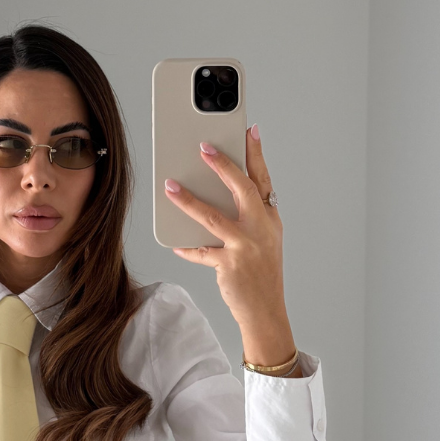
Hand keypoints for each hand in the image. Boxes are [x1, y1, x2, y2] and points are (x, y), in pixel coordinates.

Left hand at [164, 125, 298, 368]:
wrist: (265, 310)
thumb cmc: (260, 273)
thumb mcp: (263, 240)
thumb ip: (247, 217)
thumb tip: (216, 195)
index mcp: (269, 219)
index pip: (263, 180)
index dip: (256, 154)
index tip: (250, 130)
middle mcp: (260, 229)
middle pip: (241, 189)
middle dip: (223, 165)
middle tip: (204, 146)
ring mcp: (245, 247)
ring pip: (213, 217)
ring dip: (188, 200)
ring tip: (170, 186)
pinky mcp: (229, 265)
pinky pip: (201, 250)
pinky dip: (186, 246)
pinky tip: (175, 241)